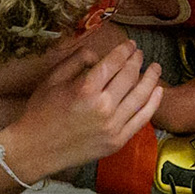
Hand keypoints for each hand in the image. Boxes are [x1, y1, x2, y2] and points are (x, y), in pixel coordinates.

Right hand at [0, 40, 160, 181]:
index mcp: (85, 88)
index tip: (130, 44)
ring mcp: (112, 126)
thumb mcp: (52, 79)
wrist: (37, 149)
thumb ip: (76, 61)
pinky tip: (158, 91)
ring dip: (151, 79)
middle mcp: (103, 106)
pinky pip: (142, 120)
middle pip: (129, 77)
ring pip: (140, 96)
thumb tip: (98, 56)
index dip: (124, 50)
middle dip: (137, 61)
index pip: (113, 63)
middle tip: (140, 53)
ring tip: (155, 68)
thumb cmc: (41, 112)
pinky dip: (153, 104)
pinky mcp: (117, 141)